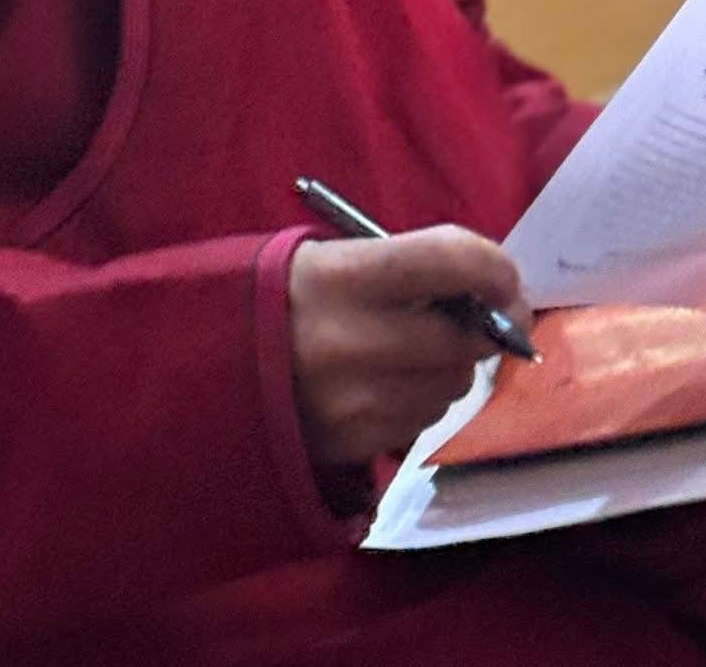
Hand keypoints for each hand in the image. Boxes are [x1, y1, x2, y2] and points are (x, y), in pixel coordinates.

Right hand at [289, 226, 530, 470]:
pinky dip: (420, 404)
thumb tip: (486, 286)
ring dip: (449, 369)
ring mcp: (354, 402)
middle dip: (480, 328)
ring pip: (450, 388)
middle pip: (465, 340)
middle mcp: (353, 341)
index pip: (451, 261)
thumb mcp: (328, 257)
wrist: (200, 368)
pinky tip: (385, 387)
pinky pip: (420, 425)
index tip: (505, 278)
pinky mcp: (352, 447)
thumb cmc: (279, 297)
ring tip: (410, 351)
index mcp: (343, 275)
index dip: (494, 267)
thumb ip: (405, 265)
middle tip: (474, 318)